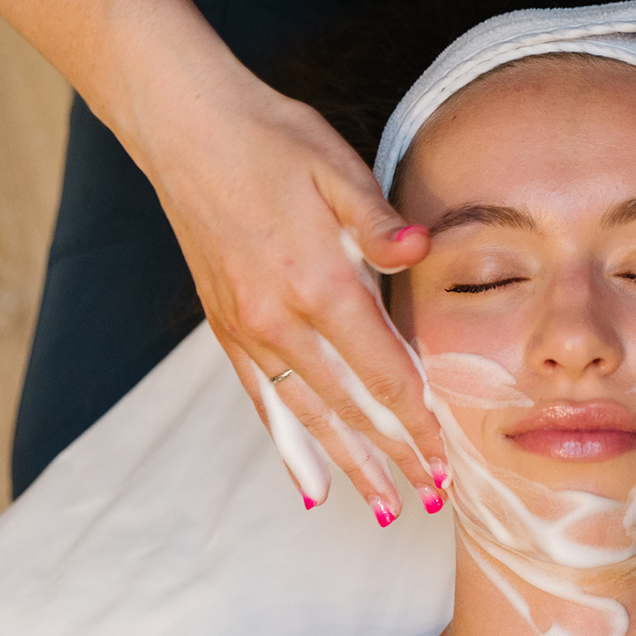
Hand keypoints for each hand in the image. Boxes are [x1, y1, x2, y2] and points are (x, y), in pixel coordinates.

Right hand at [131, 64, 447, 523]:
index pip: (382, 371)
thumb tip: (421, 249)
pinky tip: (310, 485)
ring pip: (307, 417)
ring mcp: (248, 329)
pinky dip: (289, 447)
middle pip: (351, 408)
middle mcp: (280, 320)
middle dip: (395, 456)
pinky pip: (263, 402)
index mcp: (319, 284)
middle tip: (434, 497)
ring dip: (348, 466)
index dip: (418, 419)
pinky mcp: (226, 328)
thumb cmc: (273, 140)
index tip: (448, 456)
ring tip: (381, 508)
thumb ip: (380, 222)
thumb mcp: (337, 169)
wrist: (187, 128)